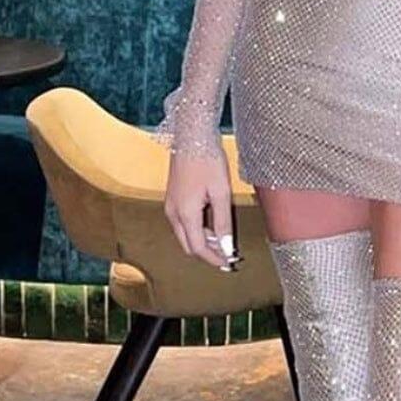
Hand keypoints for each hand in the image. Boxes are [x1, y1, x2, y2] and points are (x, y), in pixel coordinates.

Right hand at [164, 149, 235, 270]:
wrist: (192, 136)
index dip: (214, 259)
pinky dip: (197, 231)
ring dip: (203, 242)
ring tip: (224, 242)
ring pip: (185, 236)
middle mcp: (173, 213)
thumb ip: (223, 223)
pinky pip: (183, 224)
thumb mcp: (221, 193)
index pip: (198, 248)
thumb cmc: (207, 160)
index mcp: (185, 213)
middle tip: (228, 257)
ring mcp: (170, 206)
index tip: (229, 264)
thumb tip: (226, 247)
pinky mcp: (172, 199)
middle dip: (208, 254)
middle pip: (189, 245)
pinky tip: (212, 228)